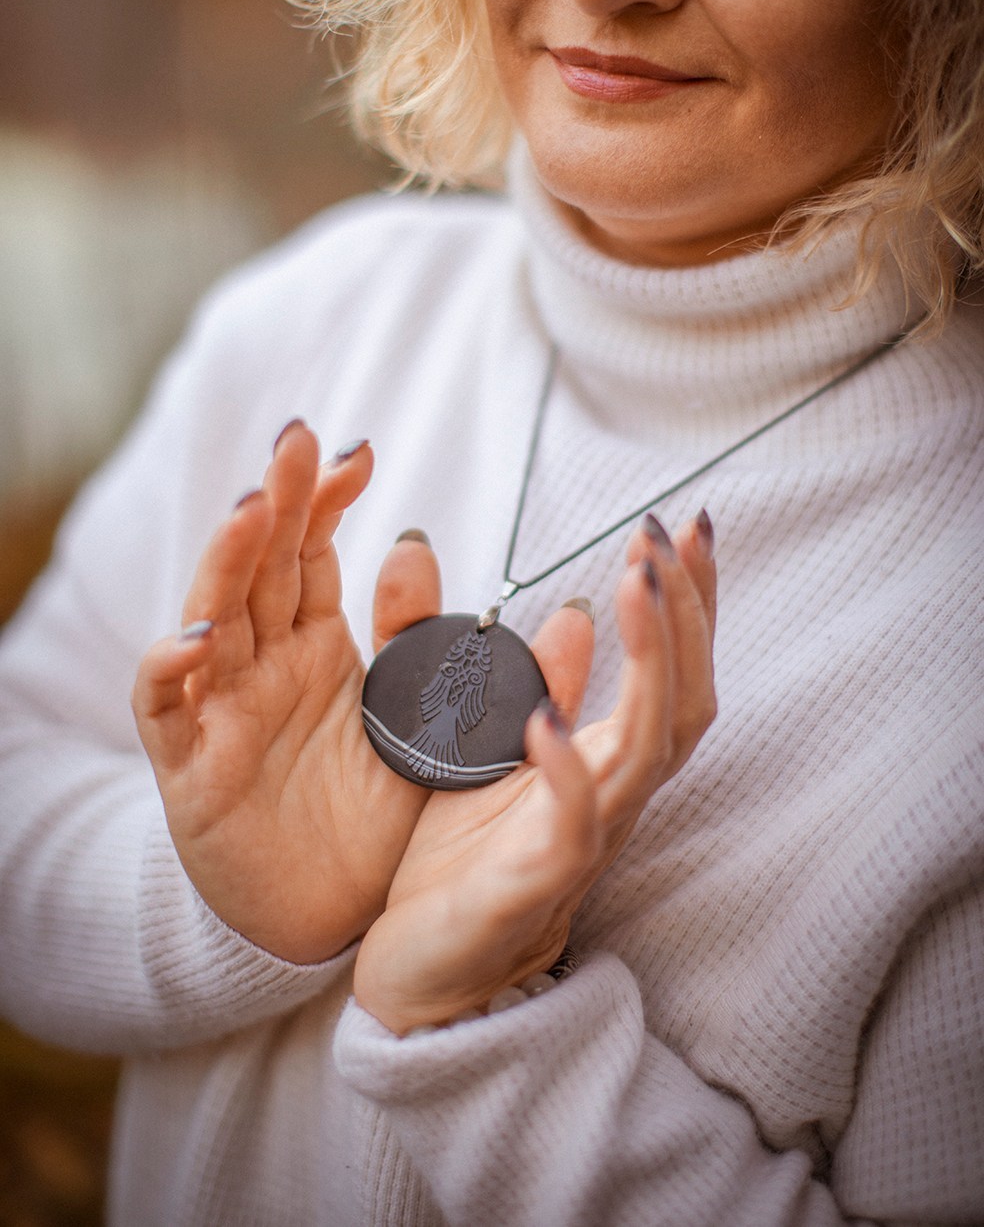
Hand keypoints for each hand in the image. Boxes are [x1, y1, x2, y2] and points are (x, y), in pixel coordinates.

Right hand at [132, 423, 441, 963]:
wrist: (332, 920)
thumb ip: (424, 643)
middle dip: (278, 502)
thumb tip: (423, 542)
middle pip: (261, 568)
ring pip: (212, 618)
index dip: (326, 501)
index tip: (359, 452)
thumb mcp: (414, 721)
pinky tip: (199, 638)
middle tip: (297, 438)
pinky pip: (168, 711)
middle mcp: (262, 666)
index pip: (311, 554)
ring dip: (228, 563)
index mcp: (314, 647)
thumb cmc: (368, 816)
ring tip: (254, 510)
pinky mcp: (193, 771)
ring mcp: (221, 712)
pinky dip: (171, 671)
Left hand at [353, 514, 716, 1032]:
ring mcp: (583, 838)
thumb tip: (574, 613)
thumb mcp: (493, 754)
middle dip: (684, 612)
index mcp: (604, 762)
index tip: (689, 527)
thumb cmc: (463, 863)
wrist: (424, 972)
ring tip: (634, 583)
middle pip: (683, 699)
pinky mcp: (535, 881)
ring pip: (647, 746)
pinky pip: (570, 825)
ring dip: (650, 660)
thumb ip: (536, 686)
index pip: (672, 672)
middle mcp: (613, 795)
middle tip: (667, 534)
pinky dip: (566, 770)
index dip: (690, 602)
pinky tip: (546, 717)